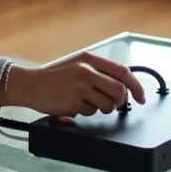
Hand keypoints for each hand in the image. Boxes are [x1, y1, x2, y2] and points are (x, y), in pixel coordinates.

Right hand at [0, 52, 146, 116]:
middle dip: (119, 102)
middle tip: (111, 104)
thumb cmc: (54, 77)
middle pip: (119, 90)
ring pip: (108, 104)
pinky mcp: (73, 100)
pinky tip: (73, 105)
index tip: (141, 97)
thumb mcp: (77, 65)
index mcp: (90, 59)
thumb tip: (124, 84)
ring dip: (102, 109)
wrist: (29, 84)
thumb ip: (99, 71)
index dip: (136, 86)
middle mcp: (86, 70)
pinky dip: (85, 112)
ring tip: (88, 104)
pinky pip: (91, 112)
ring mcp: (80, 85)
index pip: (123, 71)